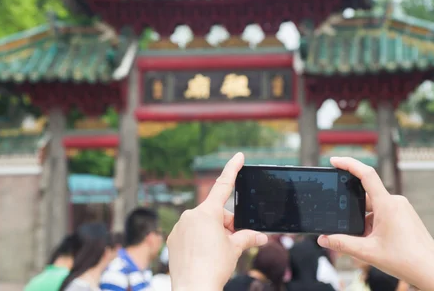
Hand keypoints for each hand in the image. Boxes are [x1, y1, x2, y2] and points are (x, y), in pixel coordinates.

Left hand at [167, 152, 267, 290]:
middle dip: (226, 224)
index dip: (233, 169)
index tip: (239, 156)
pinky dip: (198, 241)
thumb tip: (260, 236)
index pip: (223, 185)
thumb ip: (247, 237)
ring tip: (216, 253)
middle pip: (215, 213)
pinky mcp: (173, 239)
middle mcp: (191, 215)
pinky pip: (189, 234)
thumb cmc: (214, 267)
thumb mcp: (235, 249)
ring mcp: (179, 226)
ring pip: (202, 224)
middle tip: (232, 242)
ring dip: (211, 233)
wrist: (194, 288)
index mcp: (207, 212)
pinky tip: (202, 256)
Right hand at [318, 157, 433, 290]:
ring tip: (368, 243)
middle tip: (350, 229)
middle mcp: (395, 202)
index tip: (334, 161)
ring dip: (365, 222)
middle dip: (354, 212)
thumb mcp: (368, 252)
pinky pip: (383, 213)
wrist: (432, 270)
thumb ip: (342, 244)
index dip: (348, 164)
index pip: (366, 174)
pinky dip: (374, 224)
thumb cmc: (406, 261)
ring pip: (374, 208)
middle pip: (365, 197)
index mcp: (387, 204)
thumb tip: (323, 239)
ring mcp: (402, 208)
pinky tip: (376, 242)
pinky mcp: (405, 215)